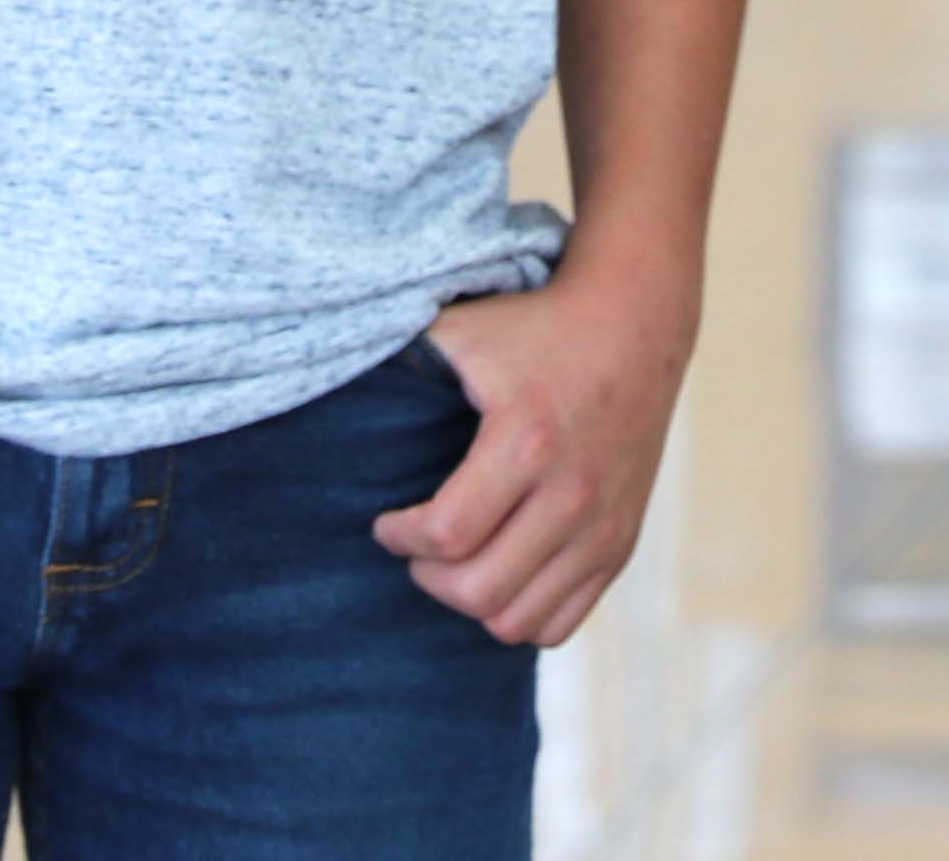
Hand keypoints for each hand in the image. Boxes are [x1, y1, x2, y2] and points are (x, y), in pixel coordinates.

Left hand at [377, 267, 693, 648]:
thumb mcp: (465, 329)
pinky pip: (560, 623)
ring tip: (455, 562)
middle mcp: (571, 494)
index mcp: (526, 442)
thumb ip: (399, 357)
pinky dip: (520, 614)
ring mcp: (602, 526)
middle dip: (429, 577)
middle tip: (416, 547)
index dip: (400, 538)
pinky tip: (499, 572)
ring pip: (519, 620)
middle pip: (480, 590)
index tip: (387, 521)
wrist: (634, 324)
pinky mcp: (620, 544)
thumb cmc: (535, 328)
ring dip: (472, 602)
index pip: (446, 535)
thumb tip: (313, 374)